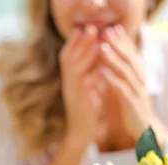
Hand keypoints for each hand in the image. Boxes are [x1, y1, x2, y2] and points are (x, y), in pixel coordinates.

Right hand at [60, 26, 105, 146]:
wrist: (79, 135)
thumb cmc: (84, 109)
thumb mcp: (82, 88)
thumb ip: (85, 72)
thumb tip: (93, 53)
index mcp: (68, 80)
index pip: (66, 56)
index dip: (73, 42)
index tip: (82, 27)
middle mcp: (67, 86)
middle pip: (69, 61)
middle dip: (80, 44)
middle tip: (91, 29)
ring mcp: (73, 97)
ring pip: (75, 74)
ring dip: (86, 59)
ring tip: (97, 45)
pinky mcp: (81, 108)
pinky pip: (85, 93)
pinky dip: (92, 82)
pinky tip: (100, 72)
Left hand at [99, 25, 153, 147]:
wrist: (145, 131)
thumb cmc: (135, 108)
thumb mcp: (130, 88)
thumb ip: (124, 75)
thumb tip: (114, 60)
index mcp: (139, 76)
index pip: (132, 54)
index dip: (124, 40)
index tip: (113, 27)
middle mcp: (140, 81)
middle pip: (130, 58)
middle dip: (118, 44)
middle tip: (106, 31)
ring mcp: (137, 92)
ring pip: (125, 72)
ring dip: (113, 58)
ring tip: (102, 47)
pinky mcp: (132, 104)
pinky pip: (122, 90)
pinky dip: (112, 80)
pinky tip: (102, 72)